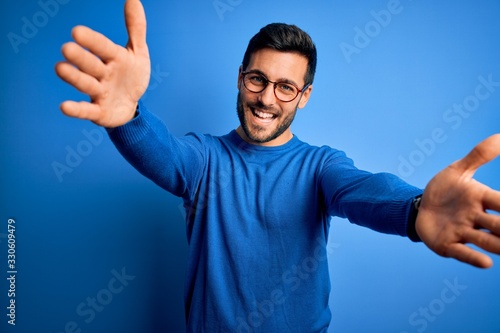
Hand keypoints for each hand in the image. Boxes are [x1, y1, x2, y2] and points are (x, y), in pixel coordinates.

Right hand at [55, 0, 149, 127]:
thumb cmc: (131, 76)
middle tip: (68, 48)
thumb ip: (135, 28)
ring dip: (74, 78)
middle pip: (91, 65)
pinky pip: (87, 111)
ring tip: (60, 68)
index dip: (92, 41)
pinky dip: (76, 109)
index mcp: (113, 58)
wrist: (132, 105)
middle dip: (81, 57)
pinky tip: (64, 106)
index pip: (103, 47)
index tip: (77, 31)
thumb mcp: (138, 53)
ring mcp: (99, 93)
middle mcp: (102, 74)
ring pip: (86, 84)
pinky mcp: (98, 112)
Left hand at [416, 134, 499, 267]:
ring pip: (488, 241)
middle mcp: (477, 218)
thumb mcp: (457, 171)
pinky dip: (474, 258)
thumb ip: (478, 156)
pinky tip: (486, 263)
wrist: (419, 207)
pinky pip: (463, 253)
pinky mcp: (448, 245)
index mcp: (482, 199)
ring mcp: (463, 232)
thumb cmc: (444, 190)